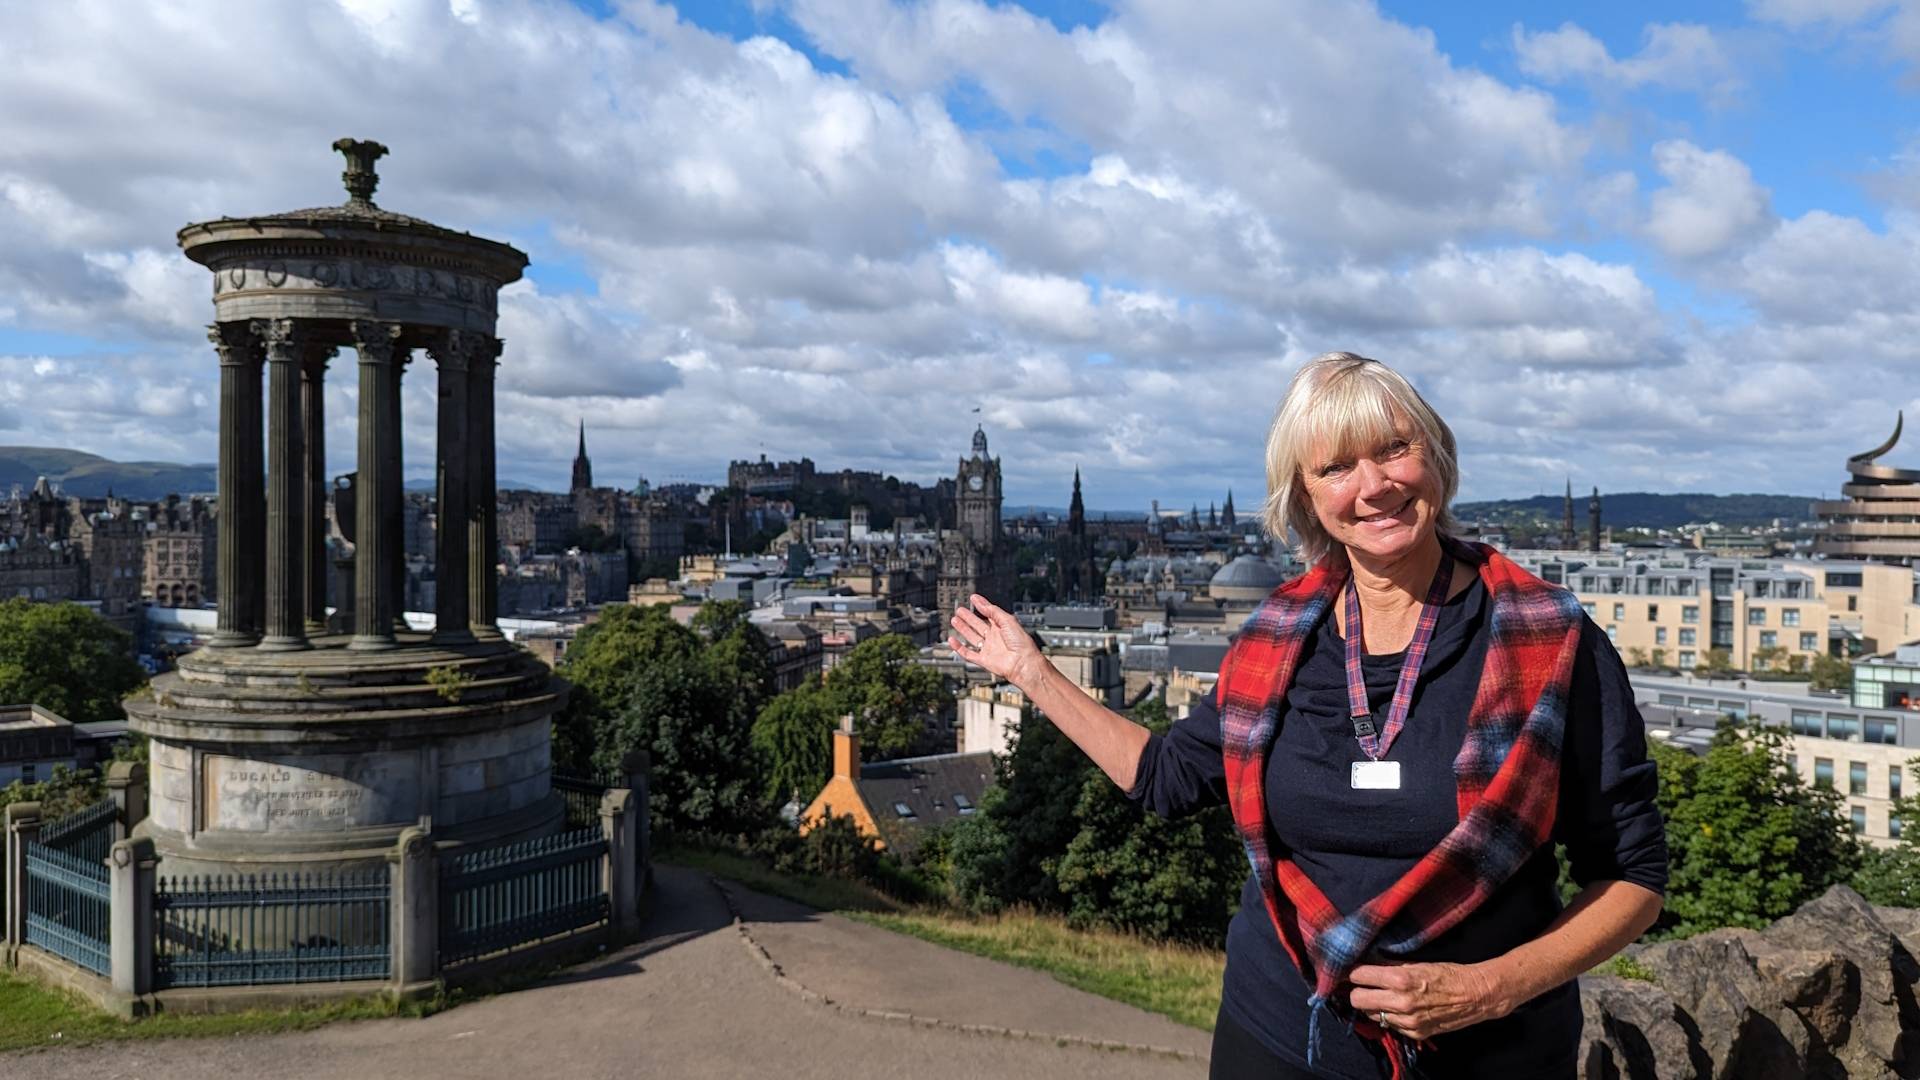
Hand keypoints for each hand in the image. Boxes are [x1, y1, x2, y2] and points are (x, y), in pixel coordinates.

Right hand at [948, 593, 1044, 688]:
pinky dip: (959, 648)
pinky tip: (952, 640)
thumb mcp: (1008, 620)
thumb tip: (981, 602)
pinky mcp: (984, 660)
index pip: (989, 614)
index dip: (981, 605)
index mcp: (1002, 627)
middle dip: (969, 617)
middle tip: (960, 610)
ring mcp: (989, 649)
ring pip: (972, 637)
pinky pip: (968, 654)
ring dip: (963, 629)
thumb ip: (993, 611)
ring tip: (955, 620)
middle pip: (978, 625)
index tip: (973, 598)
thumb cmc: (1021, 643)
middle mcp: (995, 637)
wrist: (1023, 663)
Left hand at [1346, 961, 1504, 1041]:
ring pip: (1371, 1014)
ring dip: (1372, 1005)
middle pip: (1357, 1000)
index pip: (1359, 977)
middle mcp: (1400, 1002)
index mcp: (1399, 980)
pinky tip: (1398, 1007)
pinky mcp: (1414, 1032)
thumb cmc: (1447, 974)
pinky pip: (1389, 1024)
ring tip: (1381, 995)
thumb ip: (1389, 966)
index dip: (1353, 972)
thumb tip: (1365, 963)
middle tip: (1362, 985)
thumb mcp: (1416, 964)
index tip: (1353, 970)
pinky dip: (1389, 1016)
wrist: (1475, 995)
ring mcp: (1407, 1021)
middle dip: (1357, 991)